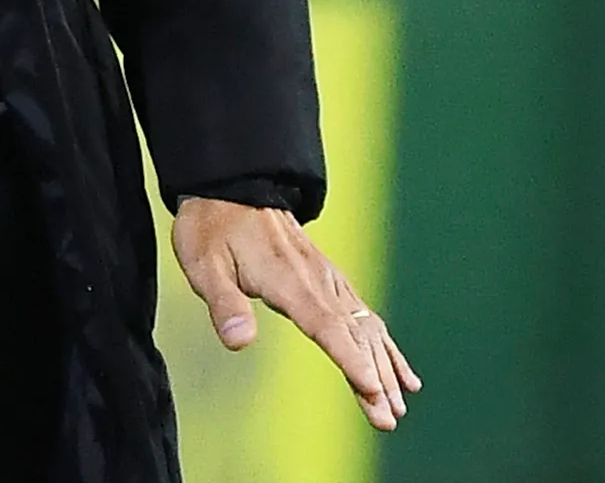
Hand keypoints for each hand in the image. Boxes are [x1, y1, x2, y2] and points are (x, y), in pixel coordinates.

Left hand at [171, 198, 419, 430]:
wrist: (231, 186)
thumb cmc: (212, 228)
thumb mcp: (203, 265)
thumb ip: (223, 304)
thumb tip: (238, 342)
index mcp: (288, 279)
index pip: (325, 325)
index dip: (350, 359)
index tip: (372, 389)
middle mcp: (316, 280)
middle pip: (353, 334)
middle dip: (373, 377)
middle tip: (388, 418)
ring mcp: (327, 279)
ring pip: (365, 327)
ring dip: (384, 367)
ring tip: (399, 406)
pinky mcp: (329, 279)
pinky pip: (364, 316)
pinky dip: (385, 346)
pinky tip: (402, 373)